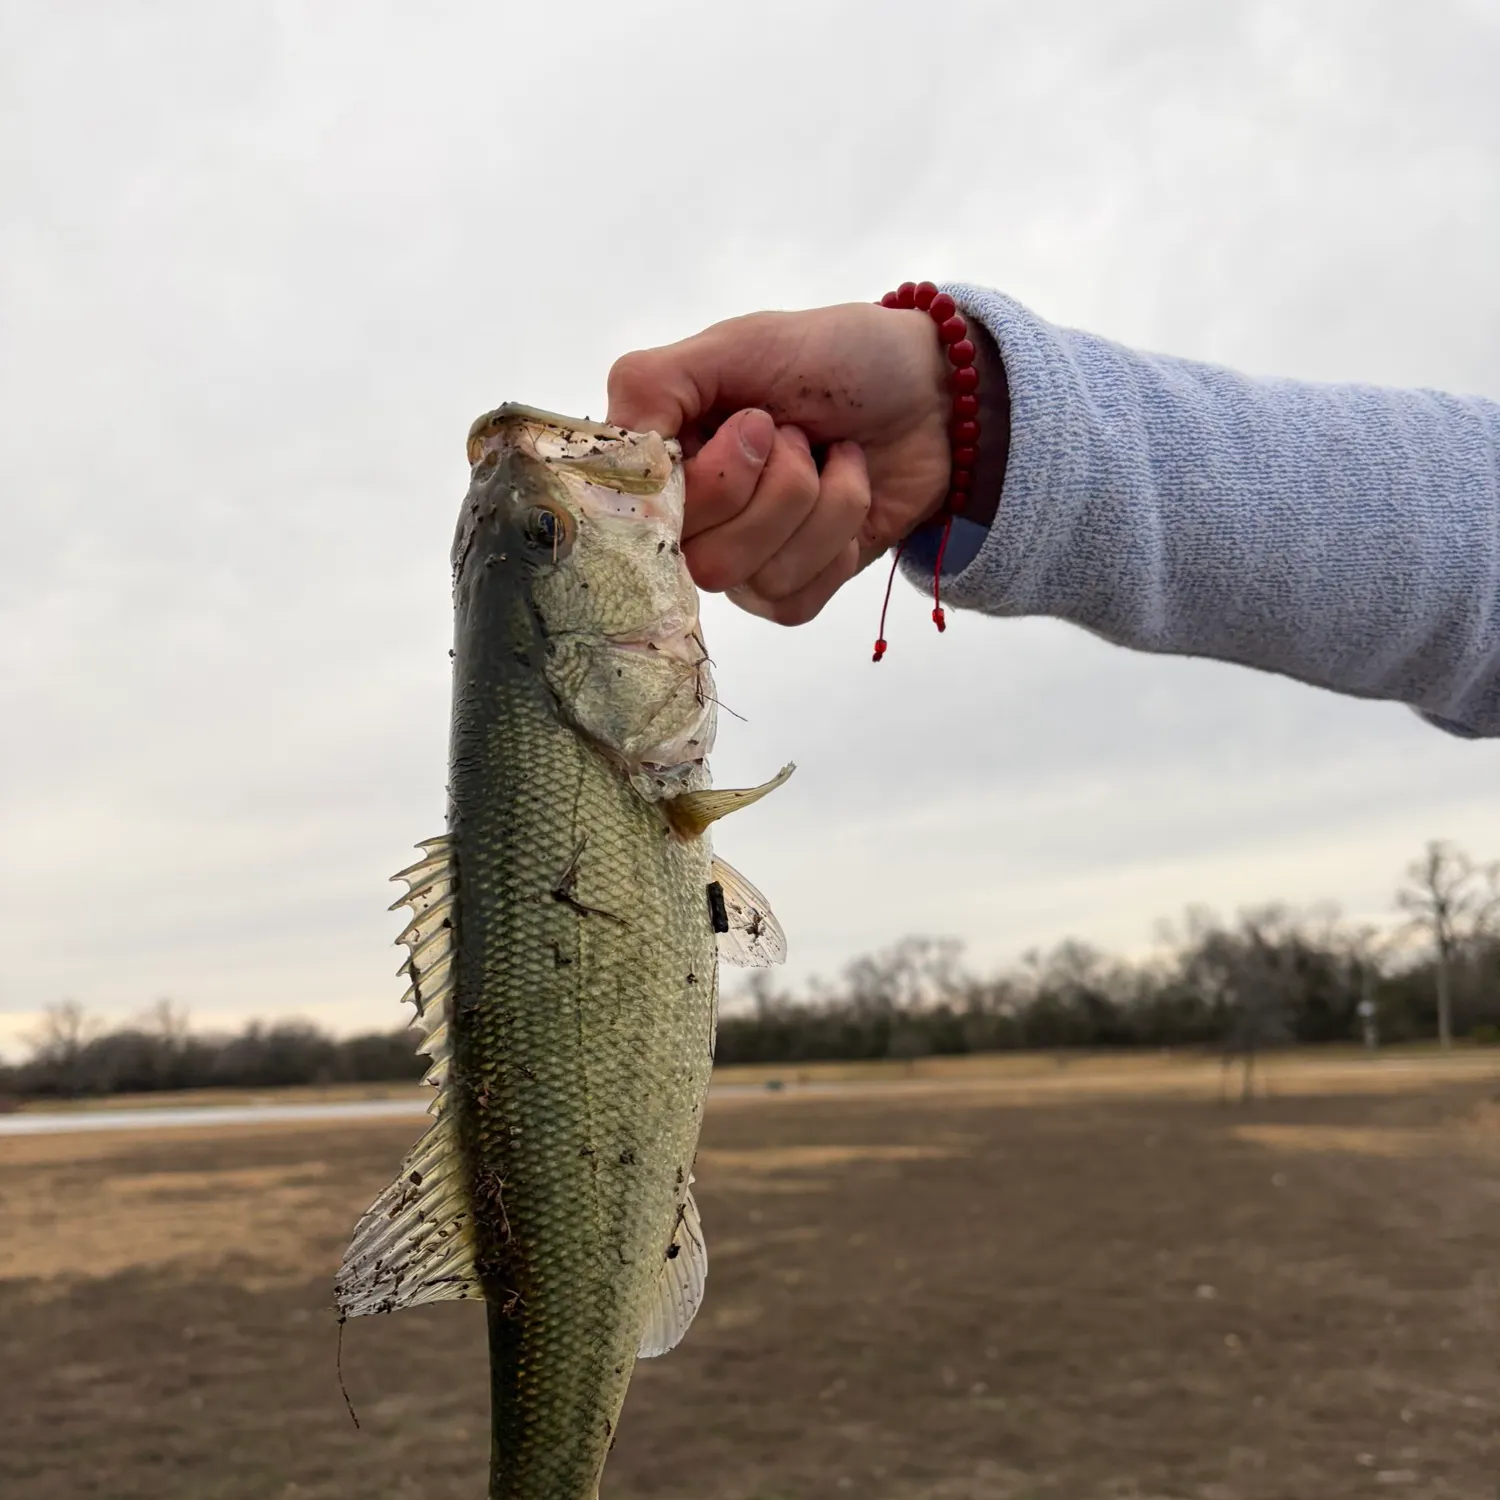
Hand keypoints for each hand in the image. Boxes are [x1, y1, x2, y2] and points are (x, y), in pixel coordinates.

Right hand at [606, 303, 955, 624]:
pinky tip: (850, 492)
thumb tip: (616, 452)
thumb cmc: (833, 358)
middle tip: (797, 432)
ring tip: (833, 453)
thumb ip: (654, 383)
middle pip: (704, 560)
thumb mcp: (738, 344)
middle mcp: (694, 518)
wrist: (931, 391)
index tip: (754, 422)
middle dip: (776, 488)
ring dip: (819, 504)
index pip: (643, 516)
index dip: (709, 481)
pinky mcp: (794, 588)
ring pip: (756, 578)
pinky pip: (795, 600)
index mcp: (666, 458)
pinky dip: (839, 536)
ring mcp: (744, 559)